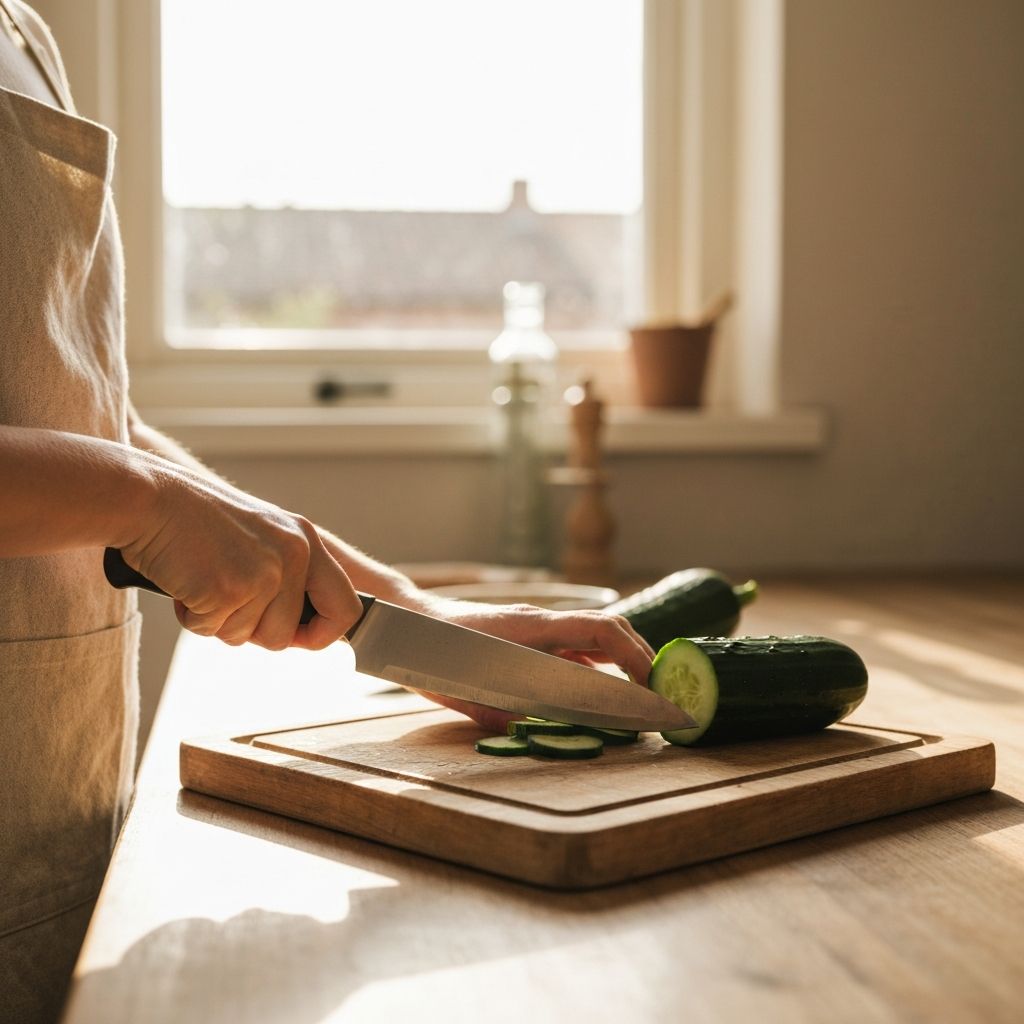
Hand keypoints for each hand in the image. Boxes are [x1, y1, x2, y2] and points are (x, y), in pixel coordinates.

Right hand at [120, 459, 363, 649]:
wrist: (149, 498)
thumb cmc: (196, 521)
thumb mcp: (261, 535)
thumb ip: (287, 574)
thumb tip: (304, 630)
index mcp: (306, 540)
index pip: (346, 606)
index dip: (324, 634)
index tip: (299, 638)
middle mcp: (293, 554)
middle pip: (286, 635)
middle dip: (254, 632)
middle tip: (226, 599)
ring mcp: (263, 572)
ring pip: (247, 637)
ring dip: (218, 621)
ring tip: (202, 578)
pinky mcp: (228, 589)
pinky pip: (211, 631)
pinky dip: (191, 616)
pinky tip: (185, 580)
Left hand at [407, 597, 655, 730]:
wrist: (408, 624)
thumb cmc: (432, 654)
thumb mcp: (466, 688)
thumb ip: (505, 712)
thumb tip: (541, 733)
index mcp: (533, 629)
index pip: (602, 631)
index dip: (635, 656)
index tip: (652, 687)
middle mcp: (542, 623)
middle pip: (609, 630)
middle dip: (641, 660)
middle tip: (659, 696)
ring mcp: (536, 628)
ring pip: (593, 639)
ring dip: (622, 662)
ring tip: (639, 697)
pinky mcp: (529, 637)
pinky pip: (573, 647)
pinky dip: (596, 666)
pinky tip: (602, 691)